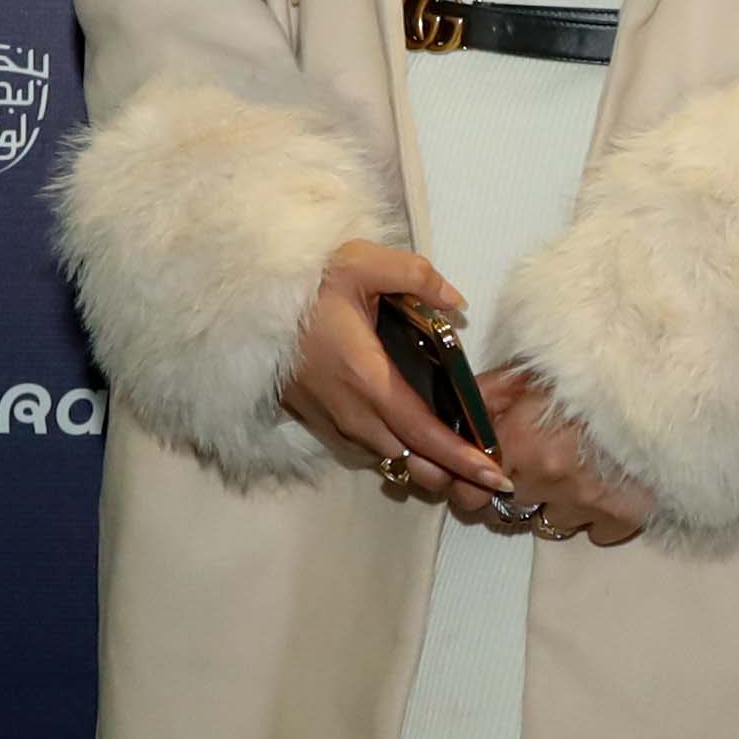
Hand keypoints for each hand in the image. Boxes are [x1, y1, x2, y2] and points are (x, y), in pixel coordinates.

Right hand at [283, 243, 499, 502]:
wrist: (243, 304)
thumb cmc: (304, 284)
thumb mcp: (360, 261)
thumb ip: (417, 277)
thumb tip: (457, 304)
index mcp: (367, 379)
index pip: (424, 433)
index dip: (462, 457)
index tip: (495, 475)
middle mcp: (350, 411)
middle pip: (411, 458)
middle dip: (453, 472)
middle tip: (491, 476)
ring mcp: (331, 421)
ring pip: (388, 457)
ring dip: (425, 466)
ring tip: (461, 463)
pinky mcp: (316, 420)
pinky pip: (366, 448)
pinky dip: (396, 453)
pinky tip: (415, 441)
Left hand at [474, 367, 653, 546]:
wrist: (662, 380)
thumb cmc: (591, 370)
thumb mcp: (529, 369)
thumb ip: (484, 396)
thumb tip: (455, 420)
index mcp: (518, 442)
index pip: (468, 492)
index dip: (472, 485)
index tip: (484, 475)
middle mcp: (547, 479)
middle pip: (508, 512)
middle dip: (516, 491)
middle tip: (536, 463)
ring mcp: (585, 502)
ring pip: (551, 524)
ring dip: (556, 504)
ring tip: (576, 469)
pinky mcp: (623, 516)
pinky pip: (595, 533)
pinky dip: (596, 515)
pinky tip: (604, 484)